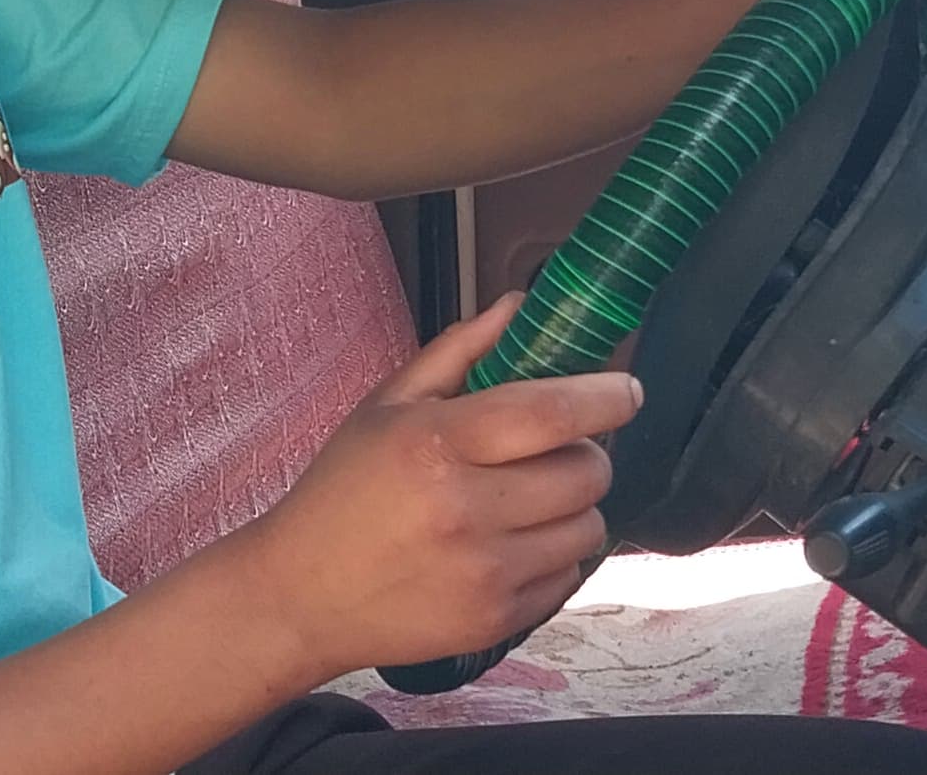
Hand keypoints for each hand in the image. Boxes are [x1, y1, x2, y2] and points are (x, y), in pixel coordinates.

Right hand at [214, 294, 632, 676]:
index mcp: (435, 444)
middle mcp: (465, 510)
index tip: (625, 390)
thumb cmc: (342, 493)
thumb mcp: (386, 408)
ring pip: (588, 527)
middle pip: (585, 471)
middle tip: (551, 451)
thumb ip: (459, 351)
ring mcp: (485, 572)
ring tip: (526, 501)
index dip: (604, 397)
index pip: (551, 412)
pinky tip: (510, 545)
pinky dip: (554, 555)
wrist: (302, 594)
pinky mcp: (497, 619)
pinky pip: (570, 576)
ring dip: (572, 507)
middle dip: (584, 452)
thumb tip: (520, 306)